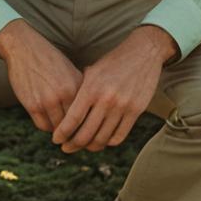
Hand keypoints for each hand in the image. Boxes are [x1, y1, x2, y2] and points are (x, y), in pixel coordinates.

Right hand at [0, 20, 83, 132]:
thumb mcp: (71, 71)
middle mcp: (64, 94)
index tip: (87, 129)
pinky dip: (47, 126)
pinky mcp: (32, 105)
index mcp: (77, 86)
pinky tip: (49, 121)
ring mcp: (47, 100)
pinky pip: (43, 125)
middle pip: (74, 124)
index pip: (87, 115)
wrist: (25, 49)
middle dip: (74, 131)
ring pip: (58, 128)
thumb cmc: (51, 60)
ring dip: (59, 131)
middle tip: (75, 135)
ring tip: (61, 129)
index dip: (87, 125)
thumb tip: (91, 111)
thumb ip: (81, 90)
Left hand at [51, 26, 177, 153]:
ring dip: (91, 146)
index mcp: (91, 88)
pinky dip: (109, 142)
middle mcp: (106, 100)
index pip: (73, 119)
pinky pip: (120, 135)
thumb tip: (67, 110)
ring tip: (85, 146)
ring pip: (102, 138)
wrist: (143, 52)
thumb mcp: (92, 70)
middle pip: (85, 133)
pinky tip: (103, 140)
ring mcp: (123, 106)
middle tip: (66, 148)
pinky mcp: (136, 111)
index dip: (62, 133)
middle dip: (73, 145)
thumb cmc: (114, 61)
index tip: (57, 140)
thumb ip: (80, 90)